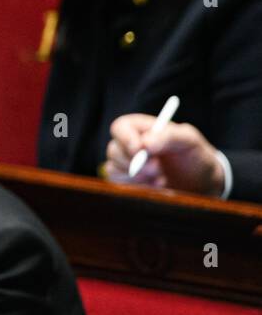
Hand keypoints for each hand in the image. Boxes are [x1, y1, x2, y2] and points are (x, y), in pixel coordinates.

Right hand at [104, 113, 225, 195]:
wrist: (201, 185)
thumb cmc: (196, 157)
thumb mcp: (191, 141)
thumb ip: (169, 136)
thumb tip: (145, 143)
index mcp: (142, 128)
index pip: (121, 127)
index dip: (125, 138)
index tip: (139, 149)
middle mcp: (130, 145)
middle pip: (114, 149)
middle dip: (136, 162)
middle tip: (158, 169)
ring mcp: (126, 165)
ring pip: (113, 168)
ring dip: (138, 176)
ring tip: (162, 178)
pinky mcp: (126, 182)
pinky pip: (118, 183)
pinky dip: (136, 186)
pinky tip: (154, 187)